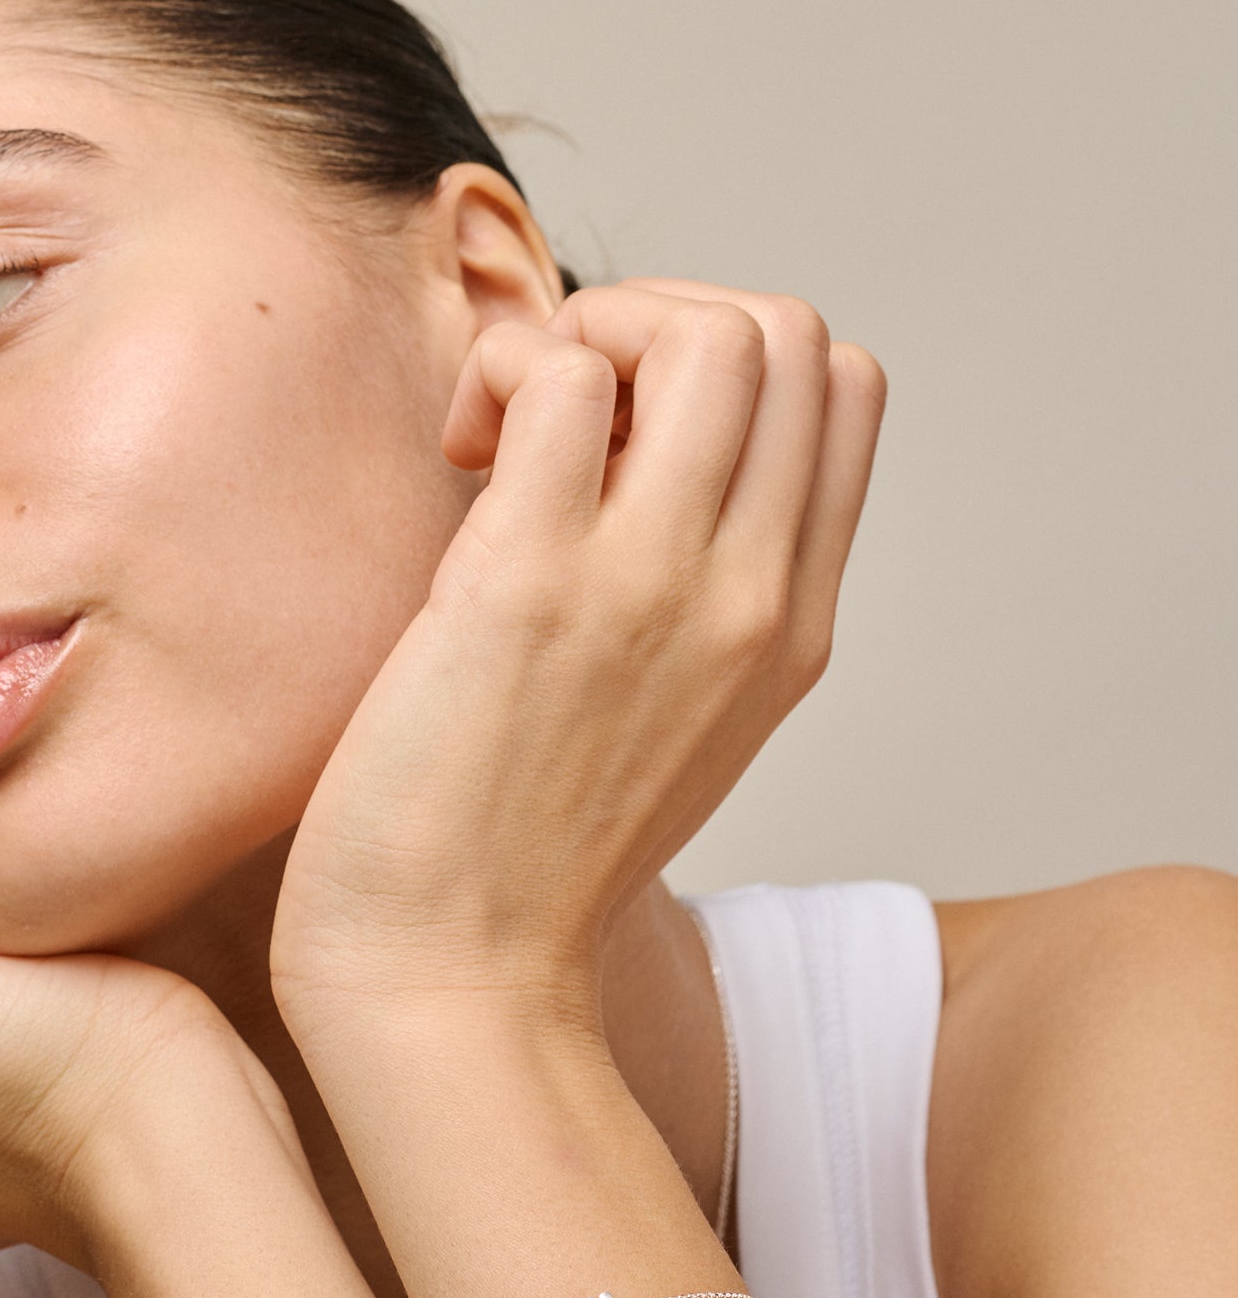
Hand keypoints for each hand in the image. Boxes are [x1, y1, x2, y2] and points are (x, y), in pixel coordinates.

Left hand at [270, 279, 884, 1039]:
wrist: (452, 976)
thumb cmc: (524, 852)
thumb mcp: (674, 722)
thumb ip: (698, 598)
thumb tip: (624, 454)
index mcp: (793, 624)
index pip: (845, 391)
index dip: (731, 362)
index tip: (625, 435)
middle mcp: (751, 597)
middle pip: (795, 334)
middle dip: (666, 321)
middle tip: (559, 415)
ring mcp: (651, 588)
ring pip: (710, 331)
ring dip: (592, 330)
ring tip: (510, 430)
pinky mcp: (529, 586)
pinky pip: (560, 373)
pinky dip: (506, 372)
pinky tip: (462, 453)